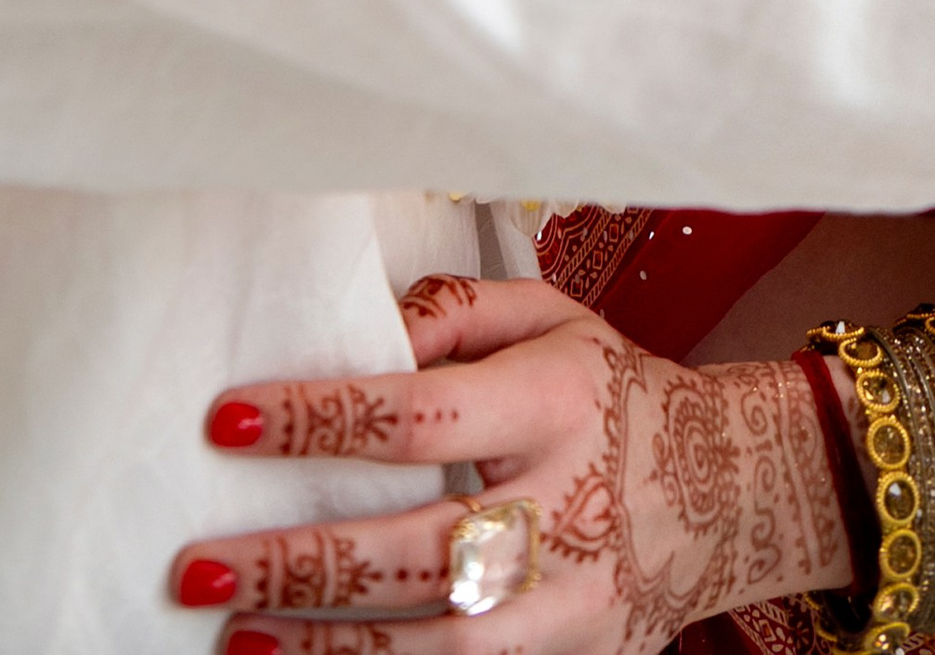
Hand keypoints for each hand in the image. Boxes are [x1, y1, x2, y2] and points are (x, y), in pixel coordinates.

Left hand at [171, 274, 850, 654]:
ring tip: (237, 636)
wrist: (734, 494)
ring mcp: (570, 601)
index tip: (226, 420)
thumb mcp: (554, 319)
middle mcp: (562, 505)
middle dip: (300, 562)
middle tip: (199, 565)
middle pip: (415, 545)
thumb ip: (460, 313)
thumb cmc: (613, 391)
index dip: (317, 418)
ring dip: (328, 644)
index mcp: (553, 401)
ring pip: (437, 639)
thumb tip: (368, 323)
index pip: (416, 411)